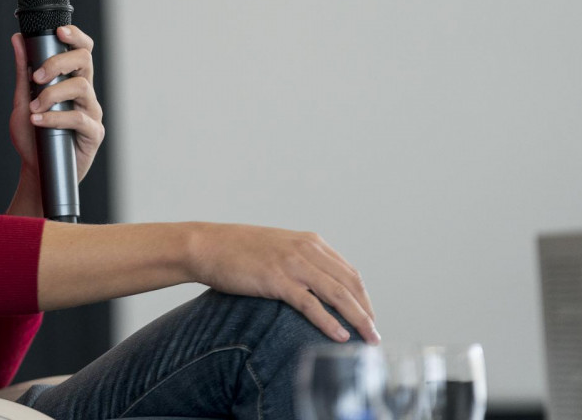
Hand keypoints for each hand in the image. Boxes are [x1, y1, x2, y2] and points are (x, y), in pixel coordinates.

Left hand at [9, 26, 104, 185]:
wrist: (36, 172)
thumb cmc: (32, 137)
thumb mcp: (22, 100)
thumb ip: (22, 71)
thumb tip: (18, 39)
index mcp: (71, 80)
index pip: (82, 50)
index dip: (76, 36)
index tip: (59, 31)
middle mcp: (85, 93)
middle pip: (85, 61)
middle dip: (59, 62)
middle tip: (37, 77)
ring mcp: (92, 112)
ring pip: (81, 87)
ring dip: (53, 94)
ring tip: (34, 108)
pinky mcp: (94, 133)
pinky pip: (79, 118)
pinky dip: (55, 117)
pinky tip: (39, 122)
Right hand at [187, 223, 379, 343]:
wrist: (207, 245)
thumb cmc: (237, 250)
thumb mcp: (278, 248)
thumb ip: (300, 260)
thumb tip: (316, 284)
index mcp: (310, 242)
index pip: (349, 272)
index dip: (363, 297)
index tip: (368, 317)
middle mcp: (306, 249)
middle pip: (349, 284)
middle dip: (366, 311)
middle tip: (374, 334)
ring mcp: (292, 263)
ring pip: (337, 294)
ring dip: (357, 319)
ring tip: (367, 339)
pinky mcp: (276, 279)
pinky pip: (310, 304)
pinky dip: (329, 322)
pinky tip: (340, 336)